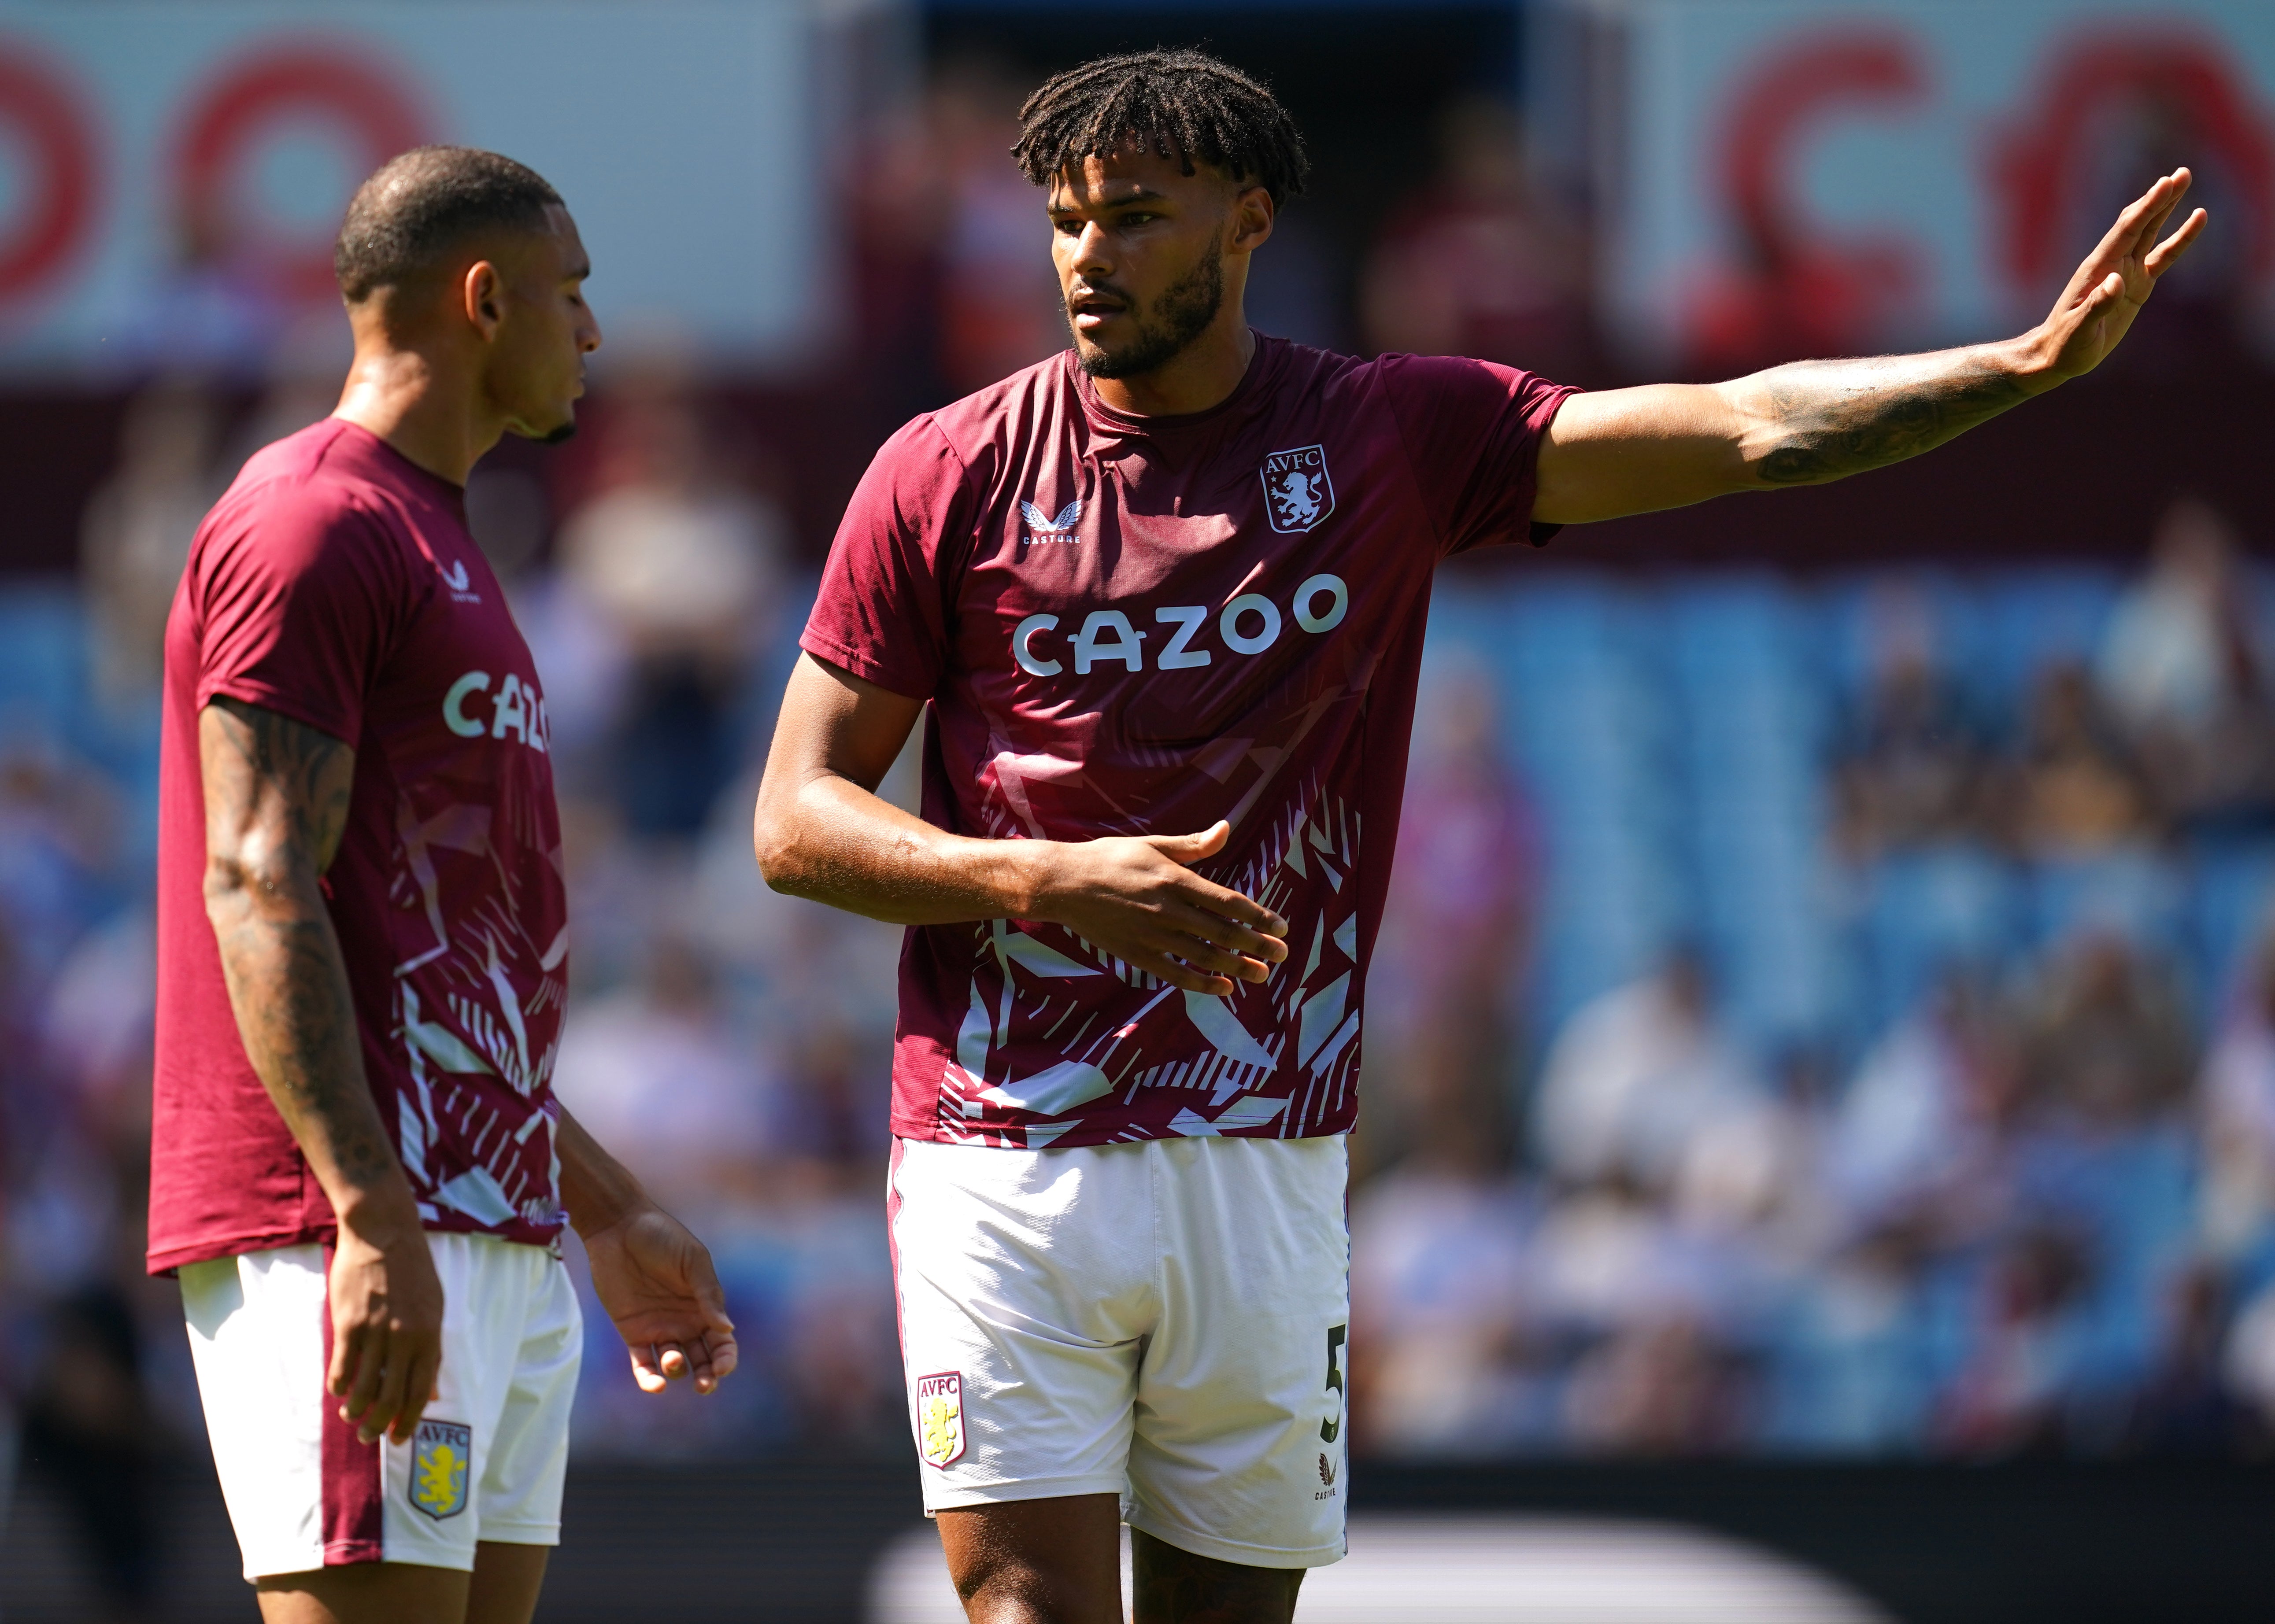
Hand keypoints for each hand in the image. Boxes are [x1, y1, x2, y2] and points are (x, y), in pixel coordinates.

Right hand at [328, 1208, 445, 1445]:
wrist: (384, 1233)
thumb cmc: (412, 1270)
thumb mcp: (435, 1307)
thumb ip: (433, 1350)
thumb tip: (435, 1391)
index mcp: (430, 1335)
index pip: (422, 1391)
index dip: (409, 1420)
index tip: (398, 1438)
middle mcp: (404, 1339)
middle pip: (391, 1398)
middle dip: (379, 1425)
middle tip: (369, 1437)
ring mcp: (375, 1333)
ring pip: (362, 1389)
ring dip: (355, 1411)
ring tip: (351, 1416)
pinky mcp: (348, 1325)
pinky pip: (341, 1368)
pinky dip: (338, 1386)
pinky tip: (337, 1390)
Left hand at [582, 1203, 738, 1393]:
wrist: (619, 1228)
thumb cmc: (663, 1238)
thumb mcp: (693, 1261)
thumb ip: (709, 1294)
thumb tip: (727, 1329)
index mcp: (705, 1306)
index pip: (722, 1342)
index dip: (726, 1359)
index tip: (722, 1367)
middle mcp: (685, 1322)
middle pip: (702, 1360)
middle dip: (707, 1377)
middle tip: (704, 1385)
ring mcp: (659, 1328)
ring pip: (674, 1364)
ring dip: (677, 1370)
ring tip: (672, 1357)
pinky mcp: (633, 1332)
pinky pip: (642, 1363)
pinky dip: (648, 1378)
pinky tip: (654, 1386)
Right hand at [1030, 820, 1289, 996]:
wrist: (1064, 884)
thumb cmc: (1110, 859)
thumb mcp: (1153, 845)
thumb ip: (1192, 845)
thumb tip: (1226, 829)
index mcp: (1174, 879)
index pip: (1228, 902)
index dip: (1259, 916)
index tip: (1281, 926)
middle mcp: (1168, 910)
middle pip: (1223, 933)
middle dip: (1257, 946)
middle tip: (1283, 955)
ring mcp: (1153, 935)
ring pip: (1205, 956)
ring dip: (1238, 968)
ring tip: (1262, 976)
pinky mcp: (1137, 954)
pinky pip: (1177, 974)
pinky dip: (1202, 983)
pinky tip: (1224, 988)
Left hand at [2032, 168, 2207, 382]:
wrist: (2058, 356)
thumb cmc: (2064, 344)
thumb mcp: (2079, 329)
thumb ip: (2097, 305)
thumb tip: (2116, 281)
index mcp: (2097, 268)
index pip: (2126, 230)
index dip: (2146, 207)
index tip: (2165, 184)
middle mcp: (2113, 263)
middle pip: (2140, 223)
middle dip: (2160, 199)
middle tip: (2181, 174)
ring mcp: (2126, 272)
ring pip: (2151, 233)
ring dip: (2167, 209)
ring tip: (2185, 182)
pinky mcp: (2137, 286)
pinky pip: (2162, 257)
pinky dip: (2179, 240)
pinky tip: (2196, 220)